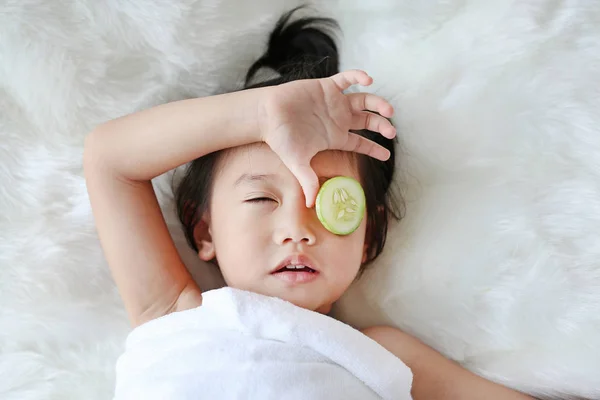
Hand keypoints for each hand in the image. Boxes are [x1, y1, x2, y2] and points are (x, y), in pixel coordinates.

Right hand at [259, 69, 395, 206]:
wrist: (266, 115)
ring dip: (378, 103)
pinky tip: (368, 81)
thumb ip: (307, 181)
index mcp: (335, 137)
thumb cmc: (280, 139)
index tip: (387, 155)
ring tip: (388, 110)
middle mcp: (338, 119)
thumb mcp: (297, 162)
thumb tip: (310, 205)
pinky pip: (347, 78)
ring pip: (364, 100)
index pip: (360, 144)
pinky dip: (359, 77)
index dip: (375, 149)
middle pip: (368, 121)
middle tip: (391, 131)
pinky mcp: (326, 86)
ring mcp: (334, 102)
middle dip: (382, 125)